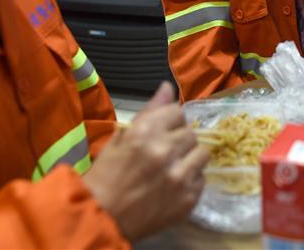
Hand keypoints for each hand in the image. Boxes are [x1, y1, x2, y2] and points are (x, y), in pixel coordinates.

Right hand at [82, 82, 208, 242]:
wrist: (102, 217)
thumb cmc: (106, 175)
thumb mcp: (121, 137)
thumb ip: (149, 110)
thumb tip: (168, 87)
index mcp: (146, 132)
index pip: (177, 112)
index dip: (170, 122)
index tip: (162, 133)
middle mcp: (166, 150)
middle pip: (191, 133)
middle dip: (179, 140)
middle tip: (164, 153)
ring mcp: (180, 176)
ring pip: (202, 154)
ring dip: (189, 158)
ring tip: (173, 168)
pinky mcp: (188, 198)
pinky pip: (202, 178)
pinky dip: (191, 180)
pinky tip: (174, 185)